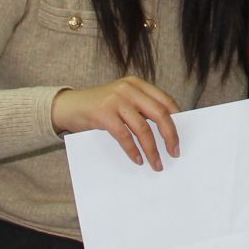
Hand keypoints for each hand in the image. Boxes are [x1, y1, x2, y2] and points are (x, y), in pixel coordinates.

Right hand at [52, 76, 181, 168]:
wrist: (69, 106)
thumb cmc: (99, 106)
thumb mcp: (122, 100)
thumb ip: (140, 108)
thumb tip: (167, 131)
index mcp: (137, 84)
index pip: (165, 101)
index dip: (176, 120)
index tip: (180, 137)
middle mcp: (128, 89)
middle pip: (159, 114)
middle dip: (170, 135)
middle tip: (175, 152)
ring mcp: (115, 100)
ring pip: (143, 128)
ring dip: (152, 149)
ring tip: (157, 163)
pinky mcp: (103, 114)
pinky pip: (124, 136)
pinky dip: (133, 151)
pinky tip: (138, 160)